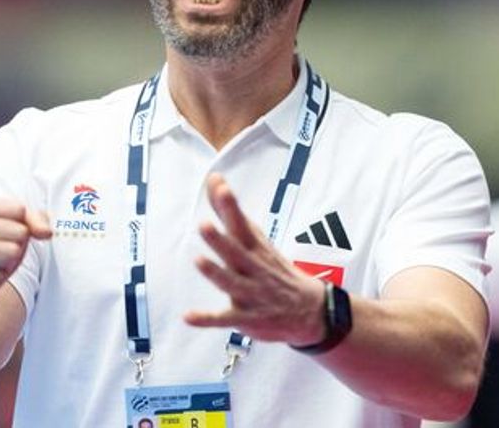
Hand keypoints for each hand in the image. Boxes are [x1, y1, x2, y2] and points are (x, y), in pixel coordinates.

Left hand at [184, 174, 325, 345]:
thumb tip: (214, 179)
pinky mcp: (247, 317)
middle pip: (236, 251)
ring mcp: (251, 293)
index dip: (230, 206)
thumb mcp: (255, 239)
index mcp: (255, 248)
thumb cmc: (272, 268)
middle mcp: (253, 268)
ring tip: (200, 261)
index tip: (220, 186)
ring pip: (231, 282)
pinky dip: (207, 319)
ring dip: (216, 273)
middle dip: (221, 240)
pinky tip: (189, 316)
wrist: (310, 309)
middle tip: (204, 226)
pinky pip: (225, 318)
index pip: (241, 223)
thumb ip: (230, 212)